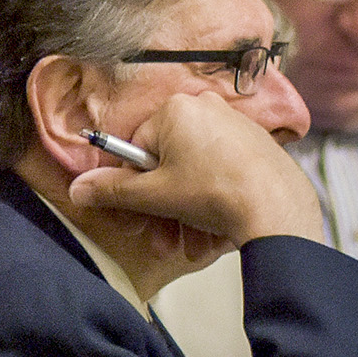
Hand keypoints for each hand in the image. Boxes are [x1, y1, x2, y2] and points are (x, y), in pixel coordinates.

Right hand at [69, 92, 322, 245]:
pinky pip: (221, 176)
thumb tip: (79, 189)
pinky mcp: (257, 149)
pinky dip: (212, 206)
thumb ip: (113, 191)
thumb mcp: (154, 195)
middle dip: (159, 210)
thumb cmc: (217, 193)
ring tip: (189, 247)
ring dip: (185, 217)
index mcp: (177, 110)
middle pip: (167, 166)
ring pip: (195, 177)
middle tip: (157, 237)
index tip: (127, 215)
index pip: (136, 149)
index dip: (128, 189)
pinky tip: (211, 236)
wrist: (278, 209)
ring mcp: (236, 128)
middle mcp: (207, 110)